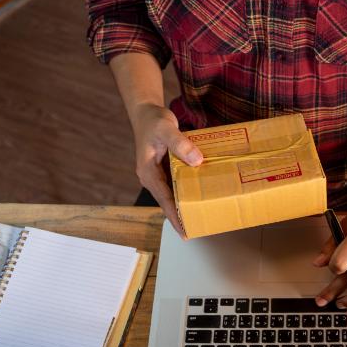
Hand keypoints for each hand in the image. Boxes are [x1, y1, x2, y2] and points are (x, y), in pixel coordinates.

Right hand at [131, 104, 202, 238]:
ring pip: (173, 195)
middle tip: (198, 231)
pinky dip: (187, 192)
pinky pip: (177, 185)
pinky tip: (200, 195)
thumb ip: (180, 143)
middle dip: (181, 217)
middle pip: (168, 203)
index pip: (165, 201)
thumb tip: (196, 161)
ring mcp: (158, 175)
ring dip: (184, 206)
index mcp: (148, 173)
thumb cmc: (154, 121)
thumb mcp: (166, 129)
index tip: (185, 232)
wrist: (146, 113)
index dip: (176, 217)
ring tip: (201, 219)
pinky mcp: (164, 170)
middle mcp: (152, 178)